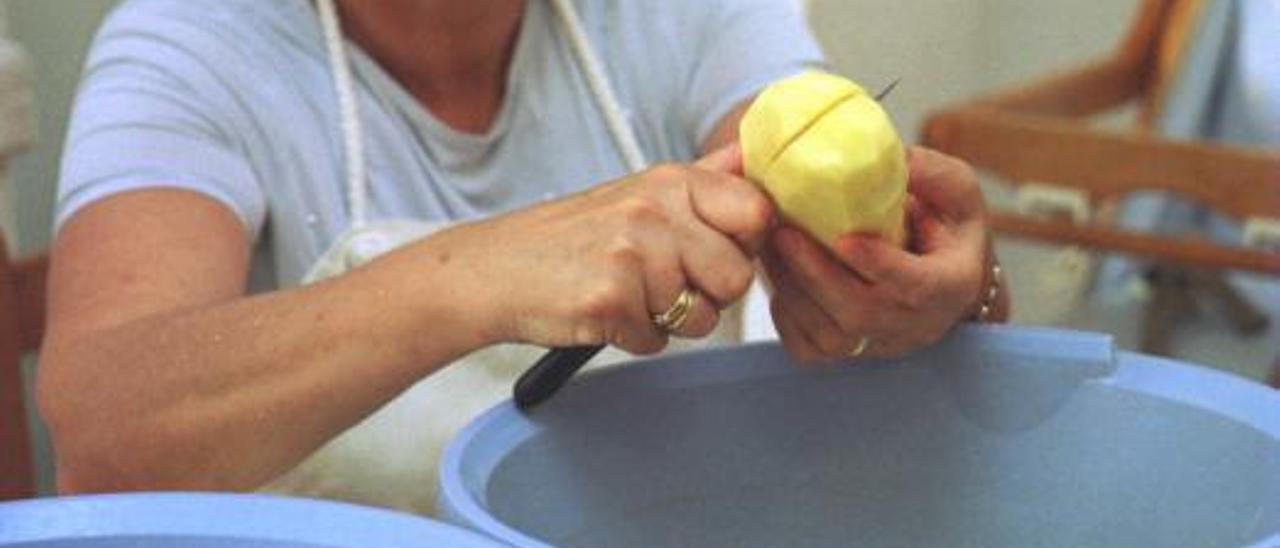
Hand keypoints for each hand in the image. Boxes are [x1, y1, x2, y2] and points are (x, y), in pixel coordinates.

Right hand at [418, 144, 772, 354]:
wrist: (496, 270)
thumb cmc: (573, 237)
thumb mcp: (641, 192)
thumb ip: (704, 180)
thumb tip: (752, 154)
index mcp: (670, 181)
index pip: (757, 214)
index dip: (744, 245)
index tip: (713, 251)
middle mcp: (655, 210)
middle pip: (736, 277)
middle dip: (707, 294)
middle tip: (661, 283)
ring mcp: (632, 255)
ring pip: (701, 318)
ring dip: (670, 321)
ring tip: (629, 296)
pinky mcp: (610, 300)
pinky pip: (658, 341)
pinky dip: (634, 338)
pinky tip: (605, 313)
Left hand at [762, 147, 997, 361]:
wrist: (942, 278)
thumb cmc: (949, 229)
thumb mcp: (956, 194)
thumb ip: (932, 174)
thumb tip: (894, 157)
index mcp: (952, 286)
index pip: (917, 286)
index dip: (879, 265)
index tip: (844, 238)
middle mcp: (917, 325)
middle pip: (861, 314)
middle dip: (816, 274)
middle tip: (783, 233)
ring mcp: (881, 344)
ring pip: (829, 335)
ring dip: (792, 290)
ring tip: (769, 246)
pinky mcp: (851, 353)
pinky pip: (809, 349)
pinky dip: (785, 314)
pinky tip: (777, 276)